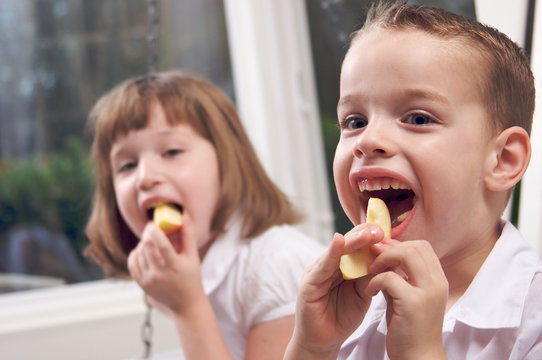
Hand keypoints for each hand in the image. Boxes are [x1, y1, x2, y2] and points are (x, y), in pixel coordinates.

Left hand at [127, 222, 205, 316]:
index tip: (153, 223)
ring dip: (142, 243)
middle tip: (150, 228)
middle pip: (147, 247)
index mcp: (175, 266)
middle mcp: (160, 274)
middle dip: (147, 234)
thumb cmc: (191, 278)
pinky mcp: (142, 284)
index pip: (161, 245)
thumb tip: (184, 215)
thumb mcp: (193, 257)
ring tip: (149, 240)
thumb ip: (188, 235)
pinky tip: (141, 250)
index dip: (155, 231)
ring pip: (139, 254)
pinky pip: (132, 264)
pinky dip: (135, 254)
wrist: (185, 304)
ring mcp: (149, 280)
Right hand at [285, 225, 383, 359]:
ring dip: (351, 241)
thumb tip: (388, 257)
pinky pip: (322, 266)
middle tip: (379, 230)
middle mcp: (329, 265)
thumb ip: (370, 275)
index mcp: (342, 266)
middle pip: (347, 245)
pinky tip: (339, 242)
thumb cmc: (342, 316)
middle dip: (363, 235)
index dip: (371, 238)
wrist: (324, 342)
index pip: (357, 246)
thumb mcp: (363, 293)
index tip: (387, 232)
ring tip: (366, 233)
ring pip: (336, 252)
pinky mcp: (309, 283)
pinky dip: (330, 254)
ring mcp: (317, 272)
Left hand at [366, 239, 448, 359]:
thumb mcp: (405, 297)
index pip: (422, 247)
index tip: (380, 252)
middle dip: (390, 248)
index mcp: (437, 280)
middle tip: (373, 258)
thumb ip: (398, 276)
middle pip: (416, 246)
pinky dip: (374, 281)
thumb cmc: (409, 329)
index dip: (399, 244)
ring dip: (383, 259)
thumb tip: (382, 256)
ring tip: (371, 271)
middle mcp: (437, 283)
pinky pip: (389, 278)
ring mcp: (427, 292)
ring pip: (406, 254)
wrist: (418, 359)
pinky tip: (369, 292)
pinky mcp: (413, 304)